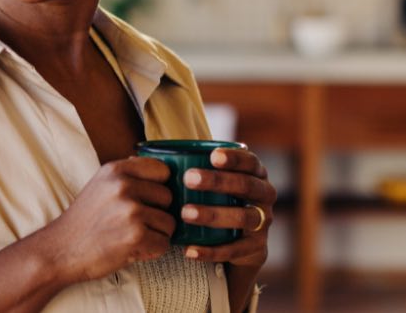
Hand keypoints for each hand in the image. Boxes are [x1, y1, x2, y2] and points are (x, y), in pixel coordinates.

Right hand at [38, 157, 175, 283]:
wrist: (61, 250)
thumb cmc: (84, 221)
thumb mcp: (100, 185)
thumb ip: (128, 176)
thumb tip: (162, 170)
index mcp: (115, 170)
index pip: (162, 170)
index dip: (159, 187)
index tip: (149, 199)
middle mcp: (123, 186)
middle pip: (168, 197)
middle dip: (158, 214)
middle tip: (137, 223)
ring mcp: (130, 210)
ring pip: (169, 222)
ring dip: (156, 234)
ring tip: (133, 237)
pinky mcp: (135, 236)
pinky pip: (164, 243)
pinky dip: (152, 251)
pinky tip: (134, 249)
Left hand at [179, 147, 275, 269]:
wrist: (237, 242)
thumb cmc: (217, 200)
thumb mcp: (212, 182)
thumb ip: (191, 166)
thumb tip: (140, 155)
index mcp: (256, 174)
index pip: (250, 161)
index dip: (234, 158)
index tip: (212, 156)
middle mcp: (264, 195)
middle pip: (246, 186)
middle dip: (218, 181)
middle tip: (188, 179)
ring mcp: (263, 222)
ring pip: (243, 217)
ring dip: (213, 214)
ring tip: (185, 213)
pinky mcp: (257, 248)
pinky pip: (235, 250)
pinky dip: (212, 251)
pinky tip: (190, 249)